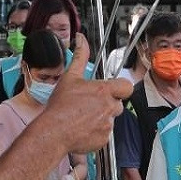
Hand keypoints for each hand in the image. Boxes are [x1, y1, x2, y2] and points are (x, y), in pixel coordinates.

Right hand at [44, 35, 131, 153]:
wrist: (53, 132)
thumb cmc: (60, 106)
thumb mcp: (70, 77)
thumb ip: (80, 57)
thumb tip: (81, 39)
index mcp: (104, 91)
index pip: (127, 86)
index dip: (120, 87)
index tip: (112, 89)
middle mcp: (109, 108)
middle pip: (117, 104)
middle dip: (107, 104)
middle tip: (89, 105)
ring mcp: (108, 125)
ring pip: (110, 119)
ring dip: (100, 118)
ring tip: (82, 118)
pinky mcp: (104, 140)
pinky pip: (104, 134)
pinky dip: (96, 132)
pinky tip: (82, 129)